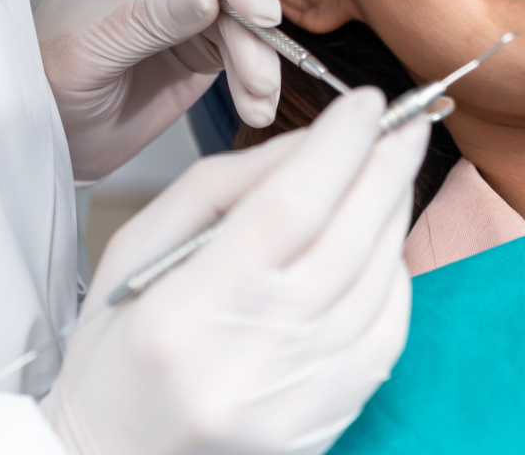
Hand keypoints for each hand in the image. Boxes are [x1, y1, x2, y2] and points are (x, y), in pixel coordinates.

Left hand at [35, 0, 283, 180]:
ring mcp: (185, 3)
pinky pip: (243, 51)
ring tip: (258, 100)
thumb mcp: (89, 47)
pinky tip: (256, 105)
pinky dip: (256, 79)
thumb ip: (147, 18)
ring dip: (258, 59)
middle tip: (262, 69)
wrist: (49, 134)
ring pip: (242, 19)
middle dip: (251, 27)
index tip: (258, 11)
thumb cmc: (47, 79)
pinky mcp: (203, 42)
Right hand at [42, 90, 427, 454]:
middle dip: (386, 166)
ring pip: (376, 285)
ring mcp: (292, 401)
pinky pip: (385, 337)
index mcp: (184, 310)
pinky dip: (395, 279)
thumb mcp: (141, 245)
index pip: (286, 207)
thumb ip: (222, 185)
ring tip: (394, 170)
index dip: (338, 146)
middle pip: (346, 240)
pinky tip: (384, 243)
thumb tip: (307, 143)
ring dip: (395, 215)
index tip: (366, 102)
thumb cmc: (117, 351)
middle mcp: (245, 361)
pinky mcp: (322, 424)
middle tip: (408, 119)